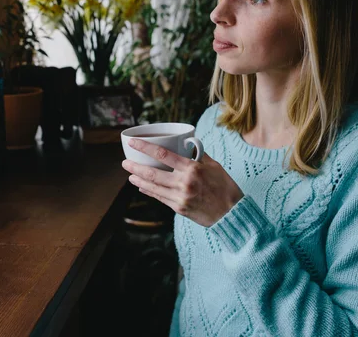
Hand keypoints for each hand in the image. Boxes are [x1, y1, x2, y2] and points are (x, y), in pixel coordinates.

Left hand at [121, 138, 243, 226]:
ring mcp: (179, 197)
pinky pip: (159, 198)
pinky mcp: (179, 209)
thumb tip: (187, 145)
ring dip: (139, 180)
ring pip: (152, 187)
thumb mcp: (214, 166)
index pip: (163, 154)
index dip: (145, 148)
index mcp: (192, 169)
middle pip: (152, 173)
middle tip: (125, 162)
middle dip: (135, 167)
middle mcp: (183, 183)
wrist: (232, 214)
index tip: (133, 143)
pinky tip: (142, 187)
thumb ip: (198, 155)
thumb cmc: (224, 187)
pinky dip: (149, 191)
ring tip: (130, 175)